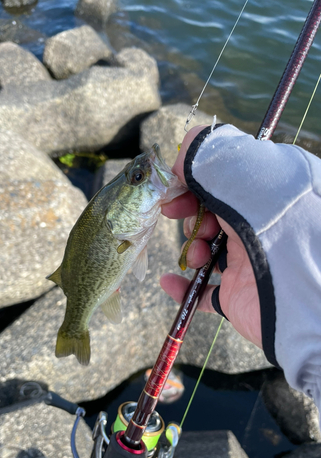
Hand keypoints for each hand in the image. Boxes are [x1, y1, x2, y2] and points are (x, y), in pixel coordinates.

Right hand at [160, 126, 261, 348]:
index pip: (225, 178)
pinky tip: (168, 281)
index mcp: (267, 192)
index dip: (195, 178)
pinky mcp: (239, 295)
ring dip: (190, 247)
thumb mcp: (240, 168)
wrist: (299, 292)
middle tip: (173, 212)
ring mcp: (250, 261)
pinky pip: (204, 293)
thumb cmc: (271, 220)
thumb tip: (184, 152)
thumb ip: (207, 151)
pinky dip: (182, 287)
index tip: (176, 182)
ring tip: (197, 254)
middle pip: (212, 213)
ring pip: (206, 249)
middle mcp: (260, 225)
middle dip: (189, 211)